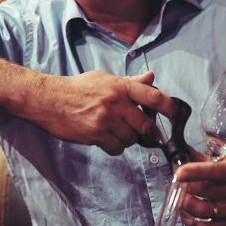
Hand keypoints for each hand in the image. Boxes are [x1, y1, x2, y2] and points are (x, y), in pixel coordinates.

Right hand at [32, 70, 176, 155]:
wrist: (49, 99)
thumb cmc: (78, 88)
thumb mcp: (104, 79)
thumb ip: (129, 82)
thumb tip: (151, 77)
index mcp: (120, 86)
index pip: (153, 96)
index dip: (169, 107)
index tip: (175, 116)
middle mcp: (116, 102)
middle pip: (145, 124)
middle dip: (150, 133)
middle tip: (149, 135)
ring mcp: (105, 119)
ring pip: (131, 139)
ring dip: (128, 140)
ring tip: (117, 133)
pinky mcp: (95, 134)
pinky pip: (116, 148)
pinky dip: (115, 147)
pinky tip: (107, 140)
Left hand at [175, 147, 225, 225]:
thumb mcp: (224, 160)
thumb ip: (201, 157)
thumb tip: (182, 150)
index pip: (214, 171)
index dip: (194, 172)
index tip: (178, 173)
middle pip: (205, 191)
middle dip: (186, 187)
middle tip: (179, 184)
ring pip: (204, 211)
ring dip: (186, 205)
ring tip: (181, 198)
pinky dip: (190, 223)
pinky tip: (185, 214)